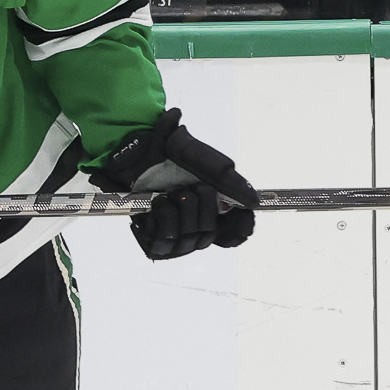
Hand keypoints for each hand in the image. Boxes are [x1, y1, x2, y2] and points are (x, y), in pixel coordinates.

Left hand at [91, 108, 260, 259]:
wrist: (136, 148)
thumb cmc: (167, 152)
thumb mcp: (203, 160)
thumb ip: (230, 181)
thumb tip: (253, 201)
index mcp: (210, 208)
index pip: (232, 234)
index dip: (238, 229)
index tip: (242, 219)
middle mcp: (193, 224)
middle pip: (211, 235)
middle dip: (204, 208)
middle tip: (192, 188)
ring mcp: (172, 233)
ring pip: (190, 240)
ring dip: (183, 210)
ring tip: (170, 193)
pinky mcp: (151, 238)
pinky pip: (165, 240)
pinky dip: (164, 216)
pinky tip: (158, 202)